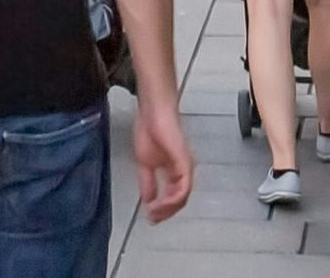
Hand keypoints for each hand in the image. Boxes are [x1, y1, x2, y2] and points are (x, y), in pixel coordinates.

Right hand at [133, 88, 195, 221]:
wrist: (153, 111)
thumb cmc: (150, 128)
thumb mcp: (144, 163)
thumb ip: (147, 182)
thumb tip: (147, 200)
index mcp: (174, 171)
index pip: (173, 196)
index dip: (163, 209)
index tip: (151, 216)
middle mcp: (183, 170)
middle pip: (179, 200)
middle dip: (165, 212)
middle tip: (153, 218)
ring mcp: (185, 167)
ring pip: (183, 196)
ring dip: (168, 208)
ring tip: (155, 213)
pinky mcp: (184, 162)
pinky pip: (183, 186)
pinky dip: (173, 198)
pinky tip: (162, 202)